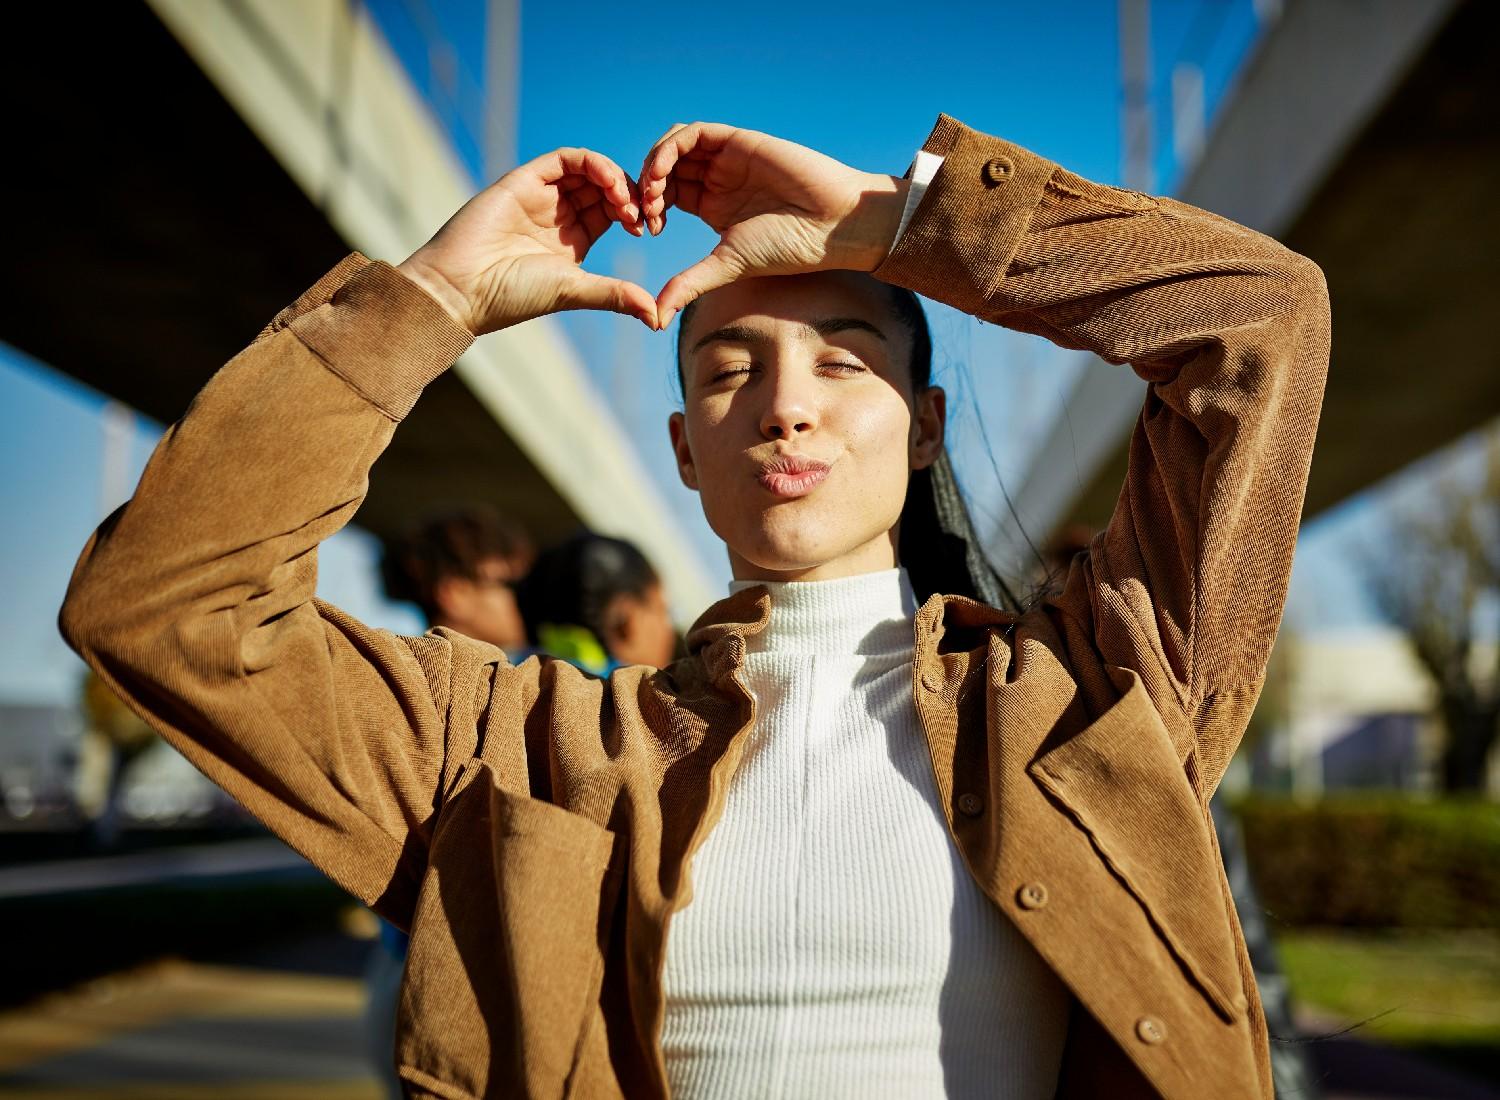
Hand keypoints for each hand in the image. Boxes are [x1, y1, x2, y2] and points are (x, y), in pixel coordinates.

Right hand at [398, 148, 656, 334]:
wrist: (462, 288)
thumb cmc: (513, 296)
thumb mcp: (575, 291)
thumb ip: (615, 295)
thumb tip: (656, 316)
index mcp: (572, 240)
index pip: (611, 212)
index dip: (633, 213)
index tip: (645, 228)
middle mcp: (558, 215)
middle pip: (603, 188)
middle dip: (628, 194)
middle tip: (640, 211)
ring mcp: (541, 196)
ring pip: (588, 170)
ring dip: (614, 177)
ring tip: (625, 199)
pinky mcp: (524, 180)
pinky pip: (564, 159)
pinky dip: (591, 163)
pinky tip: (608, 181)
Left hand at [638, 123, 907, 324]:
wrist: (832, 225)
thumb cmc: (788, 249)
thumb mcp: (726, 266)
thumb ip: (688, 285)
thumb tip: (654, 320)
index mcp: (712, 206)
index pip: (665, 196)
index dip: (647, 208)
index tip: (647, 229)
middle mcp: (718, 179)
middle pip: (665, 169)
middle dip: (645, 187)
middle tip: (643, 211)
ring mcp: (727, 159)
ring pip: (674, 147)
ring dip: (654, 166)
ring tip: (652, 194)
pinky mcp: (738, 142)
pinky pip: (694, 134)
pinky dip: (670, 149)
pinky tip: (664, 174)